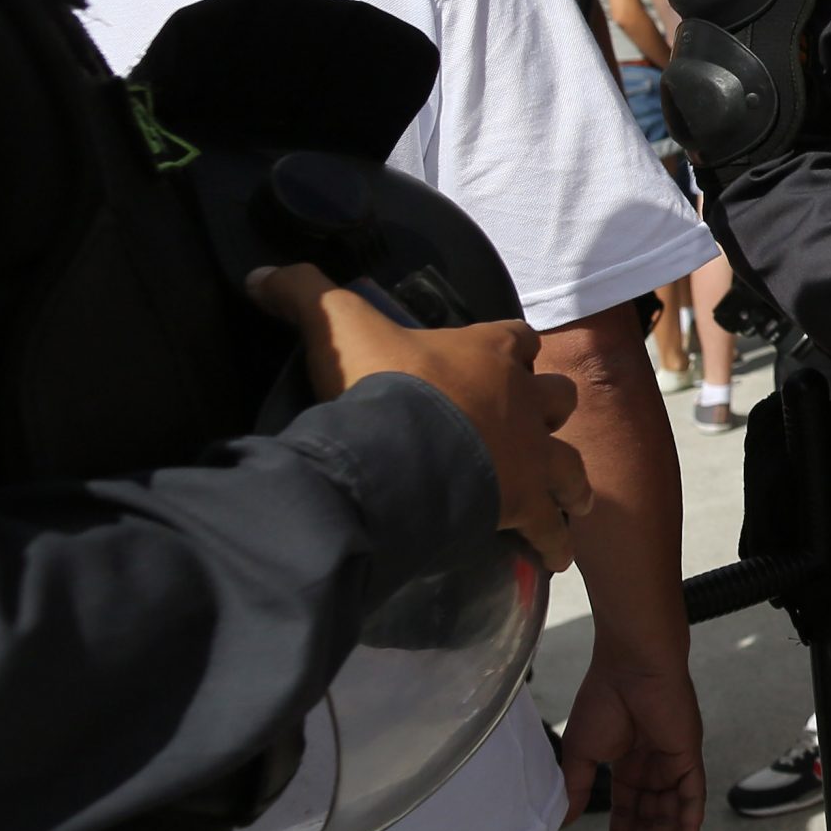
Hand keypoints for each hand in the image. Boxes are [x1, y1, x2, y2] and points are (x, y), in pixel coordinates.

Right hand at [248, 264, 594, 569]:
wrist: (400, 453)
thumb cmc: (380, 383)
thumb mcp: (336, 325)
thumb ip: (303, 294)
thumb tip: (259, 273)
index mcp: (490, 351)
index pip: (519, 338)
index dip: (512, 349)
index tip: (505, 360)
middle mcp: (522, 399)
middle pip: (560, 398)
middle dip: (549, 411)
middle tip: (533, 430)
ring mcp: (530, 452)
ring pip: (571, 464)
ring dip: (569, 479)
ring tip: (567, 499)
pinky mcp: (525, 502)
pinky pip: (550, 525)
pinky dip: (553, 540)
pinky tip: (552, 556)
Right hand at [559, 646, 705, 830]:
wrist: (630, 665)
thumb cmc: (604, 699)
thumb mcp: (582, 752)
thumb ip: (578, 787)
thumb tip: (568, 822)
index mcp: (630, 760)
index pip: (628, 809)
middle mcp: (655, 765)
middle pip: (649, 818)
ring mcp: (674, 762)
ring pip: (668, 815)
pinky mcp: (689, 757)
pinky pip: (692, 798)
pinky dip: (690, 826)